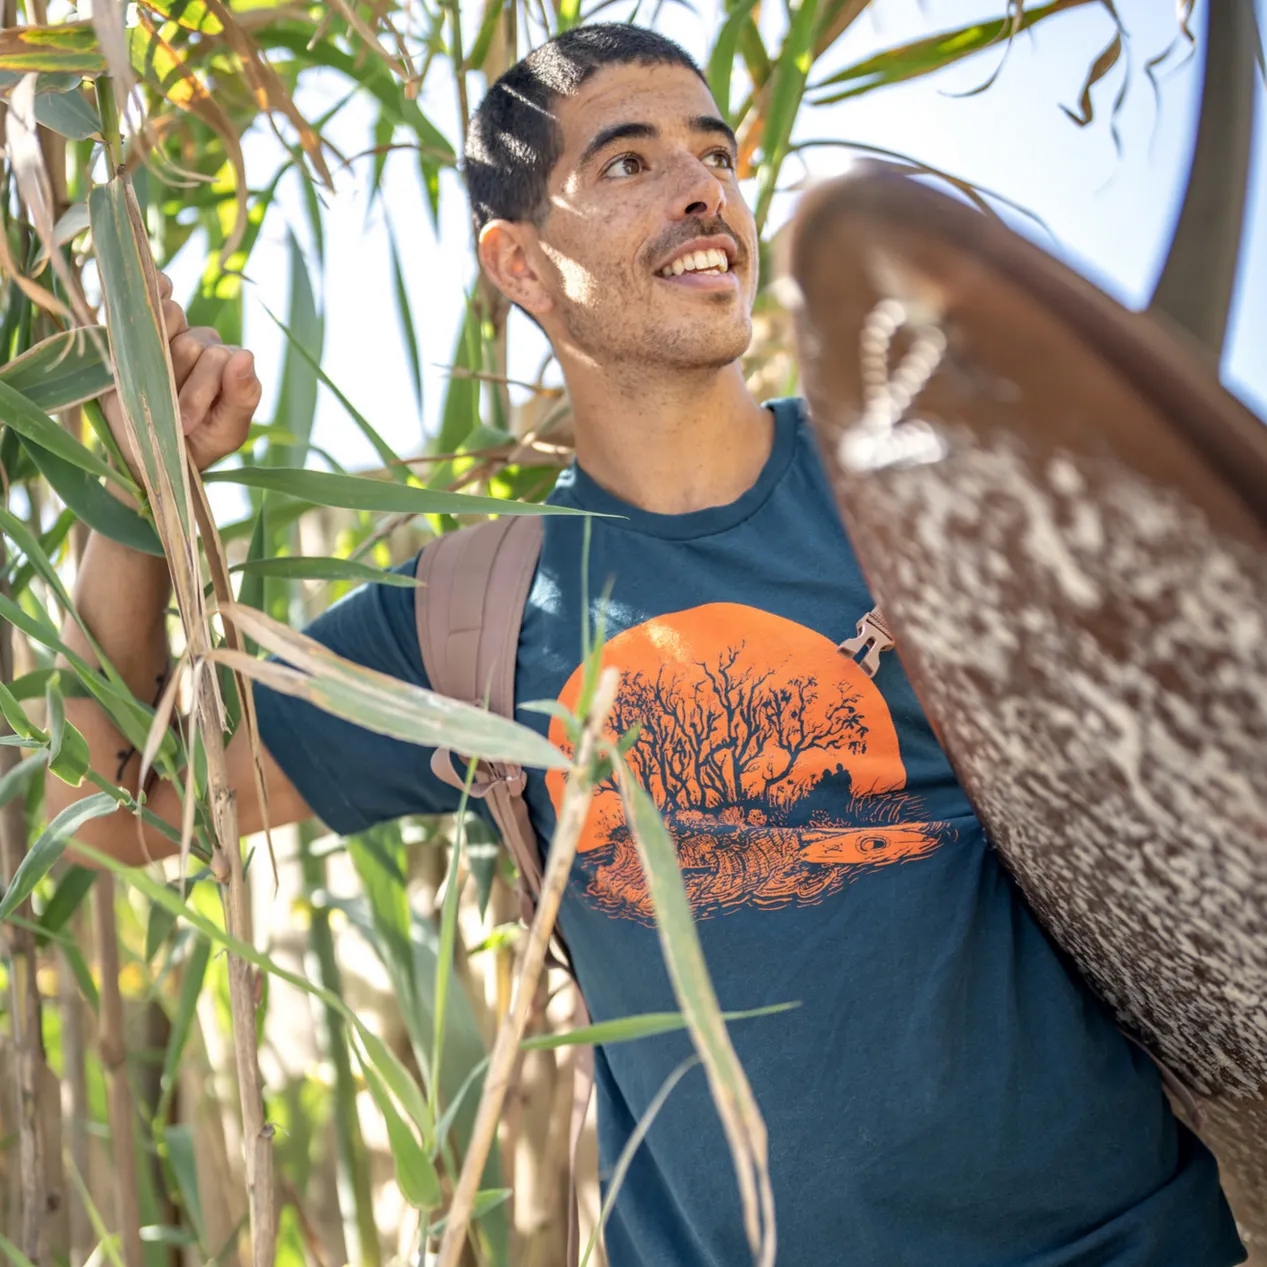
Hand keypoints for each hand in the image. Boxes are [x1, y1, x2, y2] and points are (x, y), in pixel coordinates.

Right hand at [101, 272, 262, 477]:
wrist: (146, 455)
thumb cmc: (192, 446)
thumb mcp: (225, 432)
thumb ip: (242, 398)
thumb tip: (246, 355)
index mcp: (229, 365)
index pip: (219, 360)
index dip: (198, 392)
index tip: (186, 425)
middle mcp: (203, 343)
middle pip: (191, 344)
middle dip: (176, 386)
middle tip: (167, 416)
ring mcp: (170, 332)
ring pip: (167, 318)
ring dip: (154, 356)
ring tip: (148, 388)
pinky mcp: (136, 327)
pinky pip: (153, 290)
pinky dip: (152, 287)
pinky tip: (144, 299)